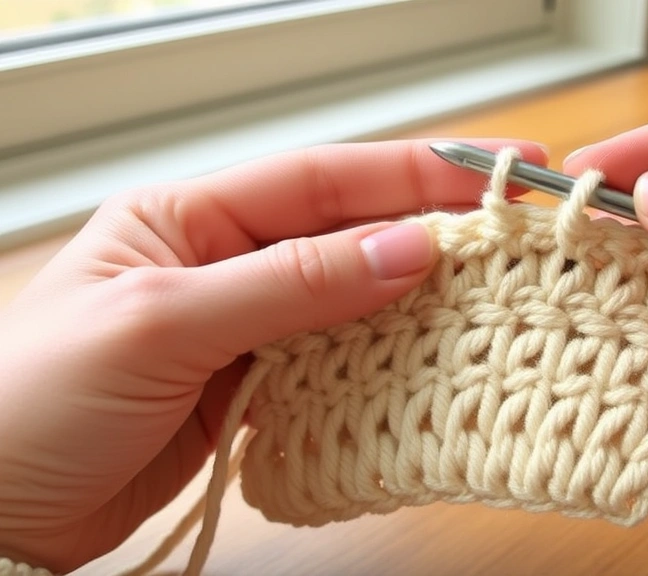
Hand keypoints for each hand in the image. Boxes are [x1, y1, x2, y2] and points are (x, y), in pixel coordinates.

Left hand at [0, 139, 546, 572]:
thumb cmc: (33, 401)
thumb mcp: (163, 325)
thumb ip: (289, 285)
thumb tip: (405, 251)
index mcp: (188, 218)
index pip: (320, 180)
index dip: (411, 171)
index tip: (492, 173)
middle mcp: (222, 263)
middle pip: (346, 235)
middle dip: (428, 231)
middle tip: (513, 233)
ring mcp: (242, 327)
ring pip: (349, 300)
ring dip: (414, 300)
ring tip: (491, 294)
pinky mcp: (251, 387)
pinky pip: (334, 360)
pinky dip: (381, 361)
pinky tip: (428, 358)